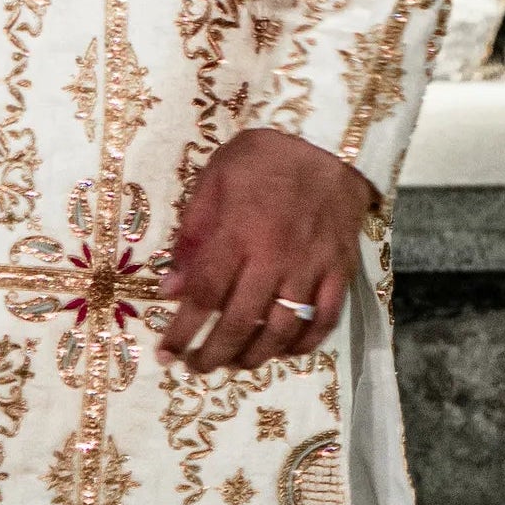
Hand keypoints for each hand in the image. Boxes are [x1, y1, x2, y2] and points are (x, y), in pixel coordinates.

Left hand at [160, 128, 371, 373]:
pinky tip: (284, 350)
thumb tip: (171, 288)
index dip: (181, 332)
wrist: (329, 137)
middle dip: (212, 356)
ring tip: (235, 361)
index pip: (203, 296)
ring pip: (280, 333)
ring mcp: (310, 268)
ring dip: (253, 357)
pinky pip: (323, 323)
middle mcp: (274, 258)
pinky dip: (302, 345)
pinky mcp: (339, 270)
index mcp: (238, 232)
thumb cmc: (265, 156)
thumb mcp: (216, 177)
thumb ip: (192, 233)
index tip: (165, 353)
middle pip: (239, 324)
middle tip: (196, 366)